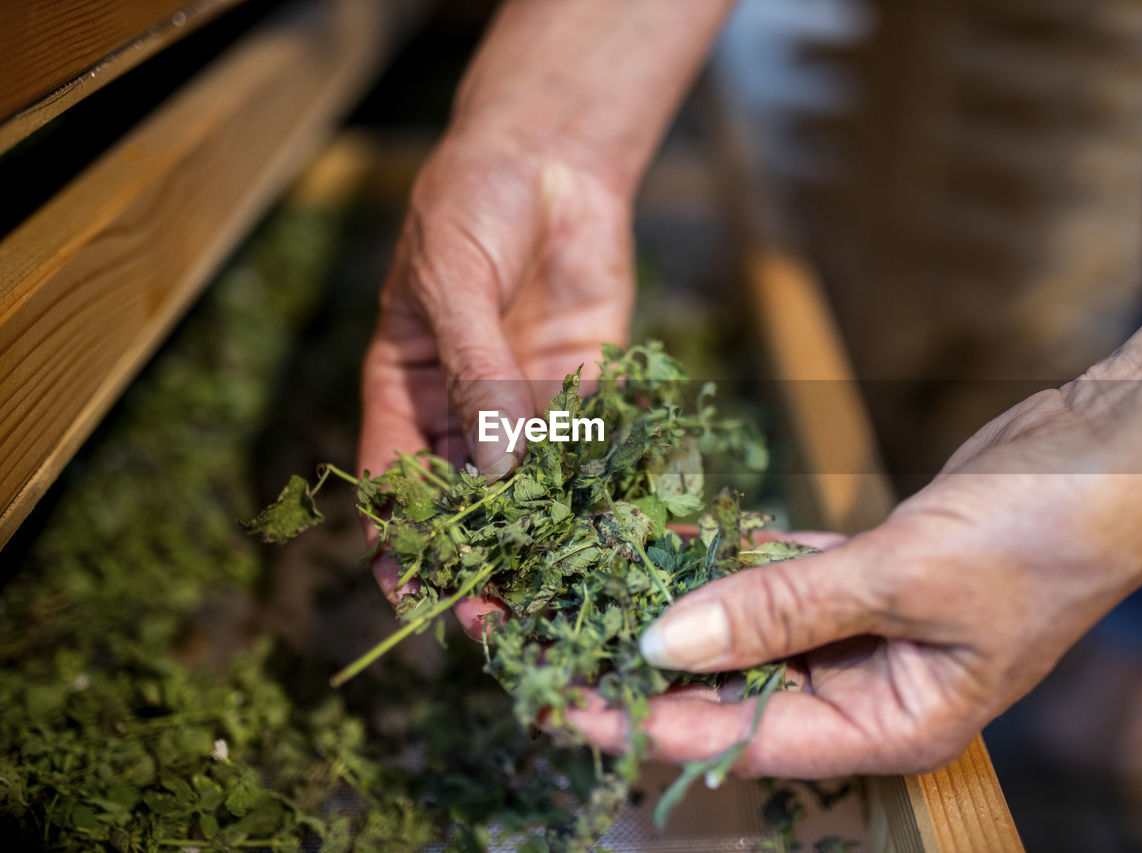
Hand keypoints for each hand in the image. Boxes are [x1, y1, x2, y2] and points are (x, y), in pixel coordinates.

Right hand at [357, 121, 632, 623]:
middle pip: (471, 510)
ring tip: (573, 600)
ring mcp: (530, 409)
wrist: (550, 155)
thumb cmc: (472, 204)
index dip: (405, 551)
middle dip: (485, 568)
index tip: (422, 603)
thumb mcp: (455, 281)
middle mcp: (468, 416)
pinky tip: (632, 536)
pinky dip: (610, 493)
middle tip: (510, 627)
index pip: (396, 491)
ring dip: (551, 545)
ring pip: (536, 494)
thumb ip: (477, 373)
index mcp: (407, 394)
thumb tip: (498, 470)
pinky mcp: (590, 393)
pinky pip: (596, 452)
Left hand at [564, 388, 1141, 776]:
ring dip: (676, 601)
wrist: (1115, 454)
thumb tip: (661, 646)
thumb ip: (780, 611)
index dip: (642, 722)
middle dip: (640, 660)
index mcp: (889, 727)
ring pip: (746, 626)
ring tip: (584, 580)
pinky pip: (777, 574)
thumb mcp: (904, 579)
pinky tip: (665, 536)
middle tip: (547, 630)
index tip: (556, 696)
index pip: (740, 740)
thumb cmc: (1041, 534)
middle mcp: (869, 690)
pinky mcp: (863, 573)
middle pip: (730, 689)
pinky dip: (729, 556)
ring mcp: (865, 630)